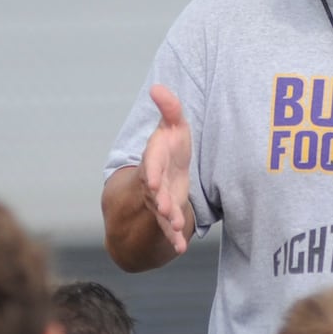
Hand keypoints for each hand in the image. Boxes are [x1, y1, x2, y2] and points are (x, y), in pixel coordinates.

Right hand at [137, 84, 192, 254]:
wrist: (166, 169)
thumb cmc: (172, 144)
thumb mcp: (173, 124)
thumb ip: (169, 108)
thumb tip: (157, 86)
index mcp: (154, 159)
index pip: (151, 165)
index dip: (152, 172)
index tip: (153, 181)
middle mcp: (154, 181)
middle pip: (154, 192)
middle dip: (158, 199)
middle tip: (164, 208)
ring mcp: (160, 199)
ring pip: (161, 212)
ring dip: (168, 221)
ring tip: (176, 228)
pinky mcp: (169, 213)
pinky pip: (170, 227)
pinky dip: (175, 238)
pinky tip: (182, 247)